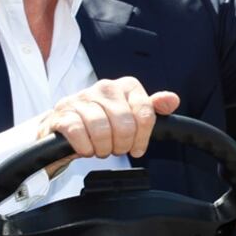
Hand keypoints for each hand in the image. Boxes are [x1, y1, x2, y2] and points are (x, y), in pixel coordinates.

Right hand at [36, 77, 179, 175]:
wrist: (64, 127)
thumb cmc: (101, 121)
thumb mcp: (130, 114)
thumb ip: (152, 108)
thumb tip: (173, 100)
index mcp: (125, 86)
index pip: (145, 113)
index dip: (142, 137)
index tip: (136, 147)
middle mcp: (104, 87)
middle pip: (125, 124)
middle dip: (122, 144)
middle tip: (116, 149)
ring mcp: (81, 99)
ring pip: (102, 130)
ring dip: (103, 148)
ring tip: (100, 149)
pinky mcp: (62, 114)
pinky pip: (78, 134)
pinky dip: (85, 148)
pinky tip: (86, 148)